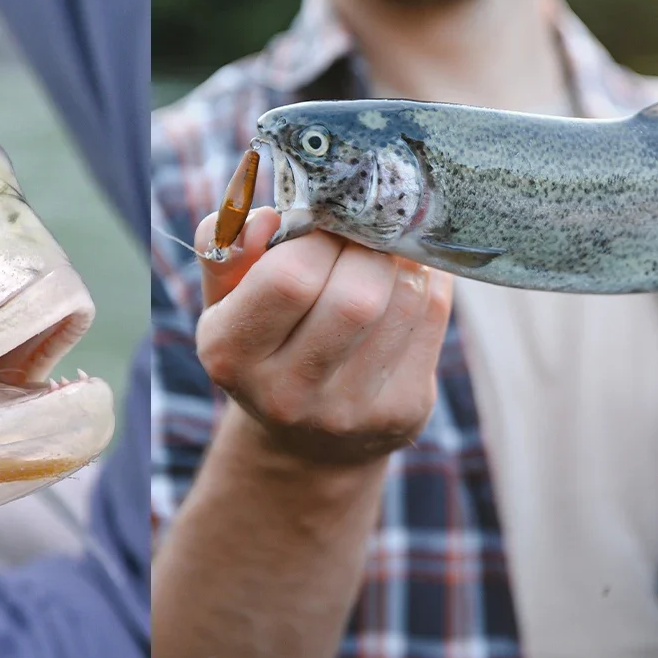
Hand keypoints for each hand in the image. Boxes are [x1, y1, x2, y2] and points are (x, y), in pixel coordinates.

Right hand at [194, 205, 450, 466]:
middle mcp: (287, 393)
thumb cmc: (263, 338)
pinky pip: (432, 318)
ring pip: (404, 302)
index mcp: (231, 353)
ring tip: (382, 252)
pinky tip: (405, 278)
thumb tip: (265, 219)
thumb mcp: (225, 296)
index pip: (289, 278)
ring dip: (400, 261)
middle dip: (366, 247)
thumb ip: (225, 247)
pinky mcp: (403, 412)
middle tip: (359, 233)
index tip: (323, 224)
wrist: (304, 438)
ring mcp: (350, 411)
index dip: (317, 237)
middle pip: (357, 298)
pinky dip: (427, 282)